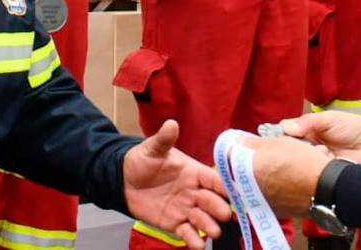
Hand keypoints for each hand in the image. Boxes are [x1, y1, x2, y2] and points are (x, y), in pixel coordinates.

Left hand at [123, 120, 231, 249]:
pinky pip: (187, 233)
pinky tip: (198, 246)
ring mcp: (186, 209)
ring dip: (209, 225)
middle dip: (219, 208)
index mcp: (194, 172)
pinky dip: (194, 240)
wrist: (124, 181)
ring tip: (213, 232)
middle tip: (225, 215)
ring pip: (202, 218)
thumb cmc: (142, 161)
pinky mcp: (175, 223)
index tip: (237, 192)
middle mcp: (194, 191)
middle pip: (212, 200)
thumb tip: (171, 123)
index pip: (213, 179)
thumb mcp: (153, 149)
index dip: (225, 185)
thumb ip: (164, 140)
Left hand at [242, 135, 333, 216]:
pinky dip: (270, 188)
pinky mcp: (272, 210)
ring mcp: (260, 202)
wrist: (325, 188)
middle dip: (247, 162)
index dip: (235, 148)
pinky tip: (285, 180)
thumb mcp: (277, 142)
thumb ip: (253, 143)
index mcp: (244, 169)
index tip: (240, 144)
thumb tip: (238, 142)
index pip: (228, 156)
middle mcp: (248, 189)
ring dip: (259, 176)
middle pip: (240, 172)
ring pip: (253, 184)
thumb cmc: (302, 163)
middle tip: (262, 155)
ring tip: (278, 167)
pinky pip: (265, 196)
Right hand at [279, 112, 360, 169]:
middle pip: (291, 150)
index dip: (282, 136)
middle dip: (297, 148)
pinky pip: (314, 173)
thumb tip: (286, 126)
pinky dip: (320, 166)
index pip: (288, 133)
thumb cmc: (355, 128)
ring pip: (302, 162)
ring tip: (325, 151)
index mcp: (309, 131)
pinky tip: (330, 160)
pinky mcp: (324, 174)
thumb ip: (308, 122)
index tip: (281, 136)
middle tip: (309, 143)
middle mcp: (309, 147)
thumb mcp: (331, 119)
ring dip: (311, 156)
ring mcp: (316, 161)